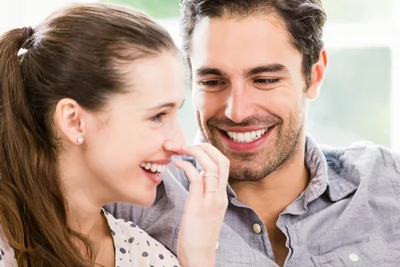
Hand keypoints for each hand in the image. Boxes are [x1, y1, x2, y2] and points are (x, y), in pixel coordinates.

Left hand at [166, 142, 228, 266]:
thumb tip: (197, 180)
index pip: (223, 164)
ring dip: (194, 152)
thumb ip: (204, 195)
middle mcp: (219, 196)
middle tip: (185, 144)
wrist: (199, 258)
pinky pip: (196, 177)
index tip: (193, 147)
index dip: (210, 151)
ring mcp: (211, 200)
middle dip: (203, 146)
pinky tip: (176, 163)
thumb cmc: (197, 237)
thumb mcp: (205, 212)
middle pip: (221, 160)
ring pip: (210, 165)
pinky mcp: (198, 205)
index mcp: (221, 196)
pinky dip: (186, 166)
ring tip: (178, 149)